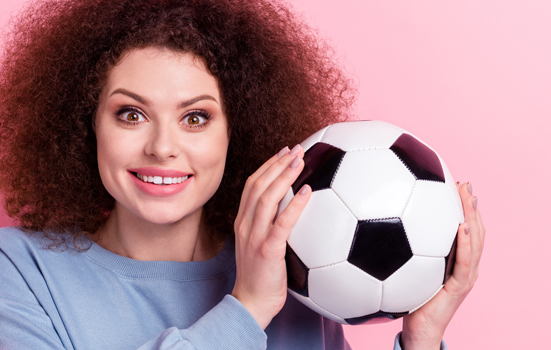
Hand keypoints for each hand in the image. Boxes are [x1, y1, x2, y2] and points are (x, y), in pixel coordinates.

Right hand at [231, 145, 311, 328]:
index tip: (284, 151)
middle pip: (258, 185)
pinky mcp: (267, 250)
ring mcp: (254, 237)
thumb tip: (295, 212)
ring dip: (284, 176)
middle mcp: (245, 225)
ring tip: (300, 160)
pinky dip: (294, 205)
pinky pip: (281, 223)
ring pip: (266, 198)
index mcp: (243, 223)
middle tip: (296, 148)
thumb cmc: (262, 278)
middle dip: (277, 163)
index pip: (252, 186)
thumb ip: (272, 228)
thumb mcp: (261, 247)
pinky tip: (307, 191)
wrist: (251, 304)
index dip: (267, 166)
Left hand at [400, 182, 484, 349]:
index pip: (467, 230)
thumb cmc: (411, 301)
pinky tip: (461, 227)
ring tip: (469, 197)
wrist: (419, 330)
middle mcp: (467, 266)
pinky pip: (465, 262)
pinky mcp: (460, 286)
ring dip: (473, 218)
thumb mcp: (409, 271)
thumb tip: (384, 228)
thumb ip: (405, 251)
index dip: (465, 208)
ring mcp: (467, 276)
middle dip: (472, 206)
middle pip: (476, 231)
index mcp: (457, 261)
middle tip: (465, 184)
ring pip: (476, 242)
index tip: (458, 185)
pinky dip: (465, 244)